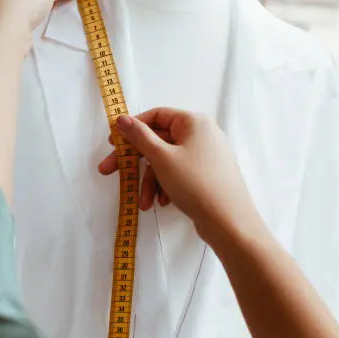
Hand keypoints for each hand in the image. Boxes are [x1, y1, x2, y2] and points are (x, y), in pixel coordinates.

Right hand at [98, 108, 262, 242]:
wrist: (229, 222)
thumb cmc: (195, 184)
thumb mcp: (161, 158)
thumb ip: (139, 136)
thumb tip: (121, 118)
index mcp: (193, 122)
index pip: (156, 116)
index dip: (132, 128)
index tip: (113, 143)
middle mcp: (201, 134)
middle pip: (158, 141)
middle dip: (135, 162)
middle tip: (109, 171)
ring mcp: (205, 154)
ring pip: (166, 161)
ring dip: (150, 181)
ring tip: (144, 203)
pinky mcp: (206, 173)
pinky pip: (178, 172)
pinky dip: (166, 186)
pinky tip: (162, 202)